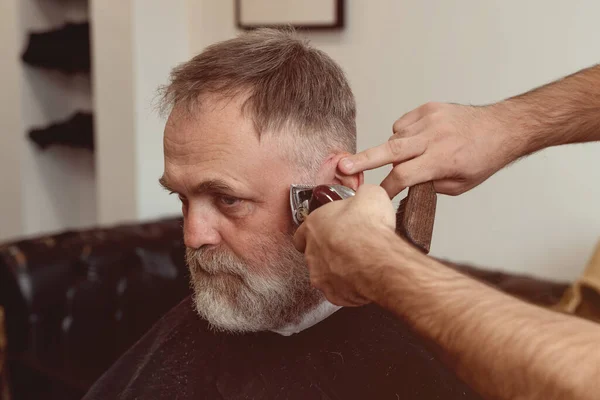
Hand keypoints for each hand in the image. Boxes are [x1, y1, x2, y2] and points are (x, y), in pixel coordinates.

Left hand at [293, 184, 396, 305]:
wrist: (380, 258)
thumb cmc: (369, 228)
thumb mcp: (369, 194)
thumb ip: (360, 196)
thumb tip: (365, 196)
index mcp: (313, 226)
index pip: (302, 232)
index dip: (317, 231)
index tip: (328, 230)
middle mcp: (312, 253)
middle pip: (314, 254)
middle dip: (329, 251)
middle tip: (349, 246)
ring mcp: (321, 276)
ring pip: (325, 275)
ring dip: (338, 270)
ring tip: (359, 264)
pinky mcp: (334, 295)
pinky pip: (340, 291)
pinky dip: (350, 287)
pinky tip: (364, 278)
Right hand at [339, 102, 524, 196]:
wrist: (502, 127)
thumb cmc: (482, 159)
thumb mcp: (459, 185)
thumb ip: (428, 184)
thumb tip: (404, 183)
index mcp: (443, 159)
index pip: (404, 175)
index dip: (387, 188)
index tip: (377, 197)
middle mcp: (434, 137)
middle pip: (390, 150)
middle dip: (364, 159)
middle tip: (343, 165)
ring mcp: (430, 119)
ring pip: (395, 137)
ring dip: (394, 151)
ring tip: (411, 156)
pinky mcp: (428, 108)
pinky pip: (402, 125)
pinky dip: (402, 135)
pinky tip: (416, 142)